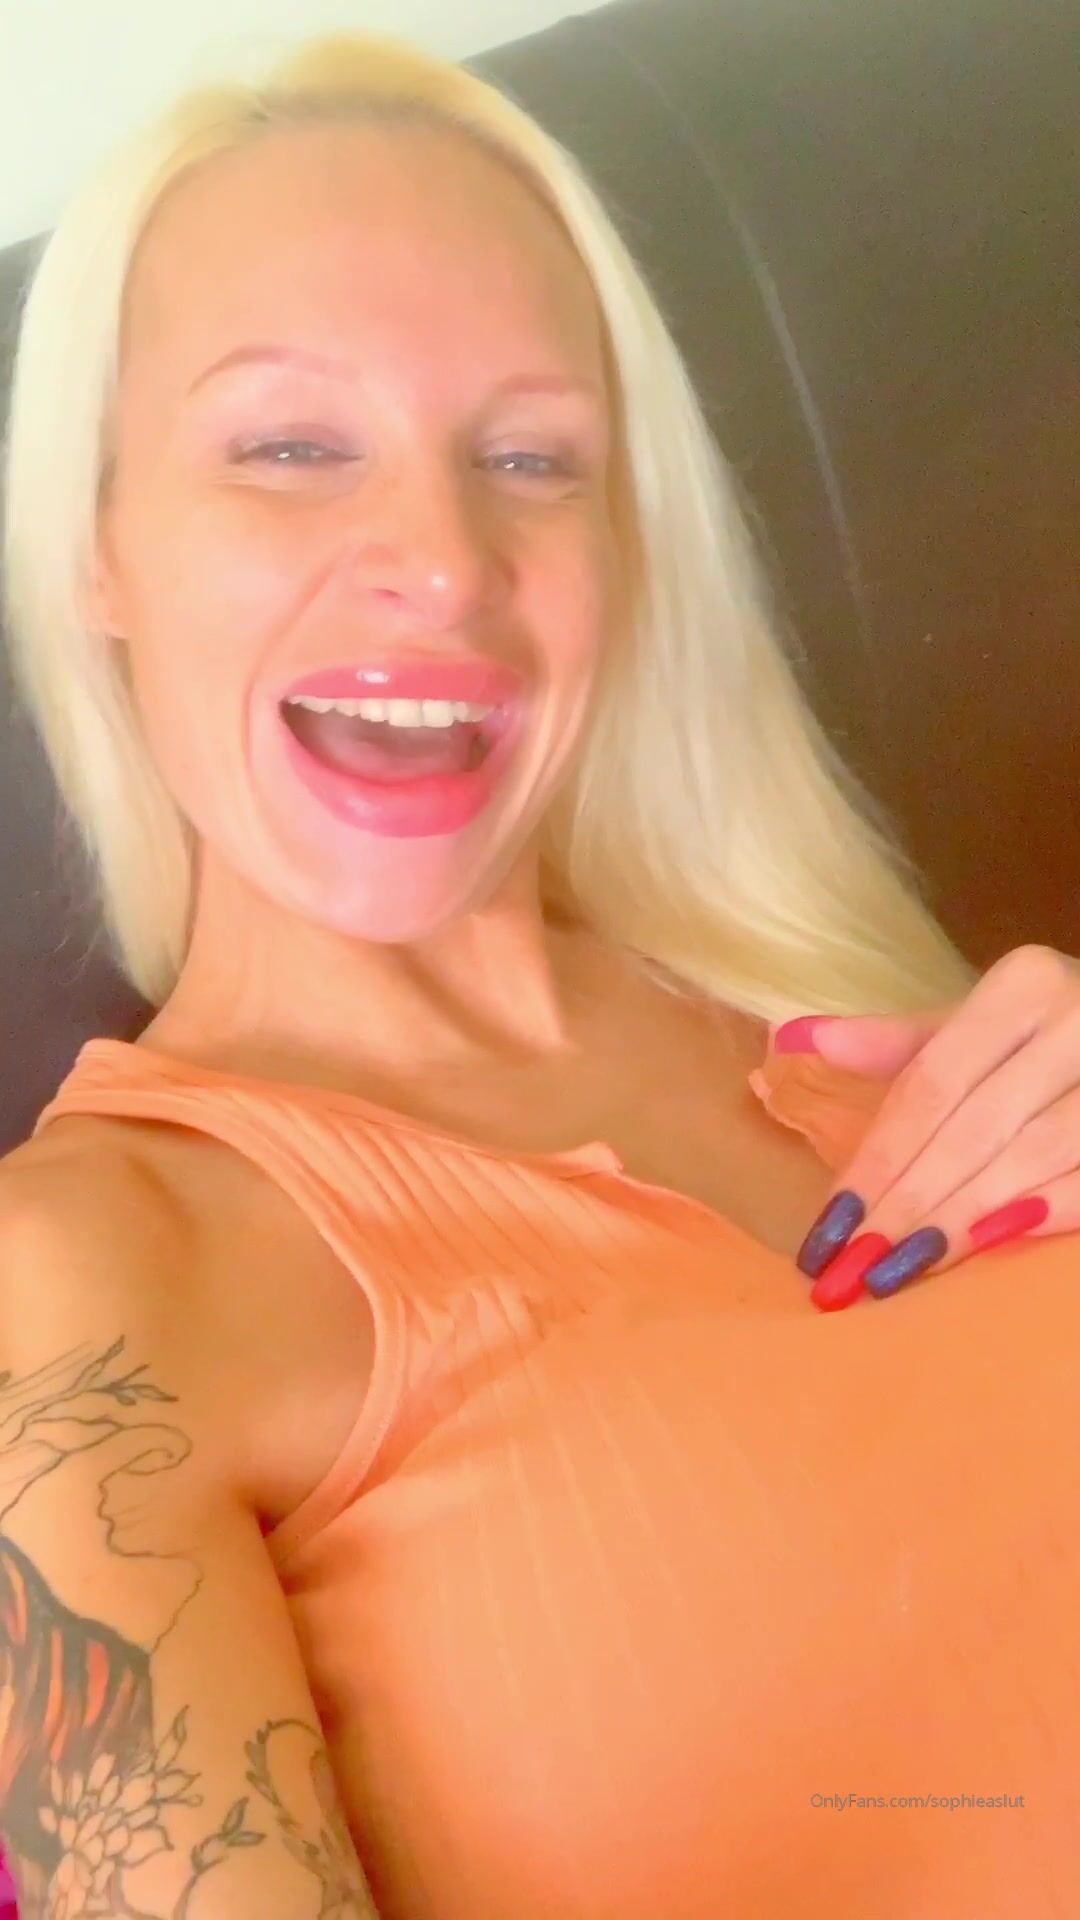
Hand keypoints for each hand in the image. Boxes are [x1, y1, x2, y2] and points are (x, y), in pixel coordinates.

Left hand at [781, 945, 1079, 1309]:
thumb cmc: (1047, 1035)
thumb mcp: (978, 1026)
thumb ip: (897, 1045)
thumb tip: (793, 1038)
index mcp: (1023, 987)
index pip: (930, 1085)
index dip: (878, 1159)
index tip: (831, 1225)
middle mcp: (1077, 1020)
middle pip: (973, 1128)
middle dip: (908, 1204)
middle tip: (854, 1269)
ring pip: (1033, 1157)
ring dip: (964, 1220)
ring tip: (903, 1270)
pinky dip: (1048, 1214)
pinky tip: (991, 1249)